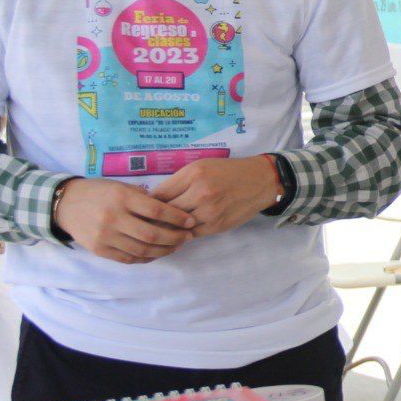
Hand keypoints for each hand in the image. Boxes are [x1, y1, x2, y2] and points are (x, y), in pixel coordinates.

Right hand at [54, 178, 194, 263]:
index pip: (156, 210)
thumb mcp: (120, 186)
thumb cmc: (99, 192)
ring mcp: (106, 236)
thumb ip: (143, 198)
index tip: (190, 221)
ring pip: (142, 250)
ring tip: (176, 246)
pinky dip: (147, 258)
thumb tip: (171, 210)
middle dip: (175, 237)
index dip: (177, 218)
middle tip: (188, 237)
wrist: (66, 204)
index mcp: (121, 198)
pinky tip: (157, 253)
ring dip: (164, 250)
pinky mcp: (100, 250)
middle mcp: (114, 218)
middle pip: (152, 234)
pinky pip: (129, 259)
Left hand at [149, 156, 277, 237]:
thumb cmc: (227, 171)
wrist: (259, 181)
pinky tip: (179, 231)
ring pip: (177, 226)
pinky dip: (183, 233)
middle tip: (146, 221)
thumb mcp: (201, 166)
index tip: (142, 207)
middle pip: (165, 212)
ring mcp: (209, 211)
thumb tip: (154, 199)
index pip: (159, 194)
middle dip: (154, 217)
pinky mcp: (217, 225)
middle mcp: (200, 193)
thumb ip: (179, 181)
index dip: (147, 203)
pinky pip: (191, 234)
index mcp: (193, 174)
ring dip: (168, 228)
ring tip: (160, 228)